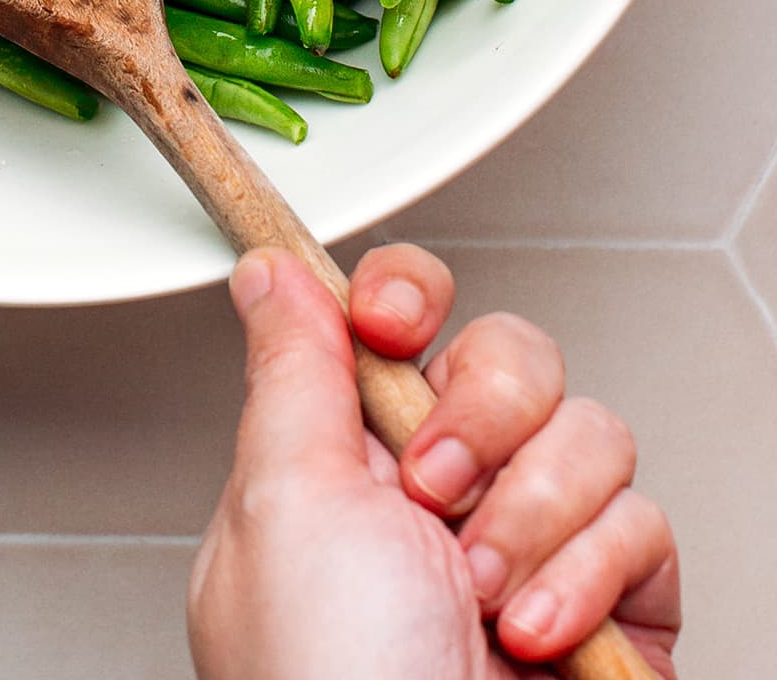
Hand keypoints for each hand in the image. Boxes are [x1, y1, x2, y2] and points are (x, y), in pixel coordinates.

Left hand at [188, 245, 679, 679]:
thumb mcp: (279, 504)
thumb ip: (288, 371)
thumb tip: (269, 270)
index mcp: (344, 457)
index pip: (399, 312)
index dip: (409, 295)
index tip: (392, 324)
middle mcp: (438, 492)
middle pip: (510, 352)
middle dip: (483, 413)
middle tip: (434, 493)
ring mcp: (530, 547)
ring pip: (587, 428)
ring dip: (532, 514)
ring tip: (481, 595)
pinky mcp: (611, 609)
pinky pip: (641, 519)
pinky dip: (588, 579)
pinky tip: (533, 638)